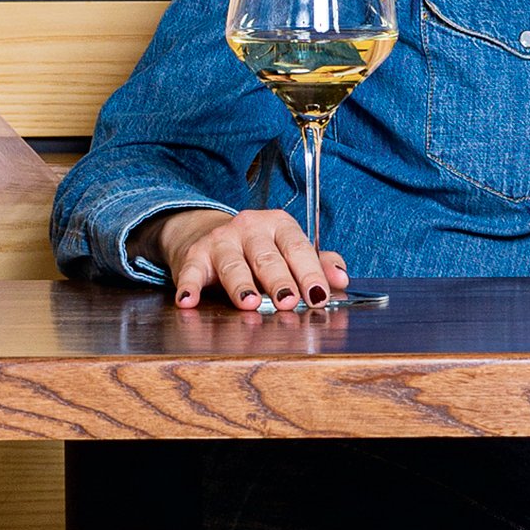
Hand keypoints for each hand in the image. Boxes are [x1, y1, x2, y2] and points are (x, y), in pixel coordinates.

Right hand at [154, 201, 346, 314]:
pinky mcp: (194, 255)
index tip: (318, 296)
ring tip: (248, 304)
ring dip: (240, 285)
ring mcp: (221, 240)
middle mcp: (250, 228)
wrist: (211, 236)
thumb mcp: (291, 250)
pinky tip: (188, 301)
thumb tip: (341, 280)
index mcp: (280, 225)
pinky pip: (191, 272)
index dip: (308, 272)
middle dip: (278, 280)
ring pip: (233, 264)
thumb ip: (318, 263)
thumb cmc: (260, 250)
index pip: (297, 248)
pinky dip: (189, 286)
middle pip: (267, 257)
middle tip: (288, 302)